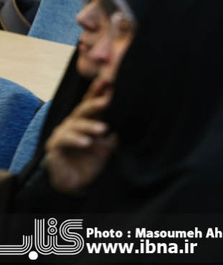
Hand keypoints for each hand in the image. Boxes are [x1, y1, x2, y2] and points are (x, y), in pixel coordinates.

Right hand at [45, 78, 117, 193]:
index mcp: (86, 121)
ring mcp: (62, 135)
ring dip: (89, 126)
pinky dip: (76, 140)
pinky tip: (86, 142)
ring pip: (75, 125)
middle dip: (95, 103)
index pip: (91, 103)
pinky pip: (64, 140)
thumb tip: (127, 120)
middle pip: (83, 110)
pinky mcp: (54, 148)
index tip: (108, 80)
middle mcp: (72, 124)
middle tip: (108, 100)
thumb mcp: (108, 147)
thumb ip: (114, 134)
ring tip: (103, 129)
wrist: (78, 184)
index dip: (97, 91)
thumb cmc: (92, 161)